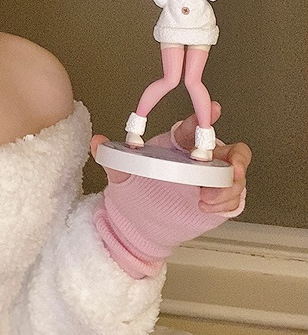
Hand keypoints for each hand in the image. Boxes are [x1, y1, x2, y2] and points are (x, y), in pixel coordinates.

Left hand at [91, 101, 250, 211]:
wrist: (140, 226)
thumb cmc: (136, 194)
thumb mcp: (122, 176)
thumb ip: (112, 159)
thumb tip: (98, 143)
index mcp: (180, 146)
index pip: (196, 128)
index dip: (206, 117)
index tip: (213, 109)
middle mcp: (202, 161)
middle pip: (231, 151)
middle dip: (236, 158)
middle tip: (232, 169)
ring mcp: (213, 181)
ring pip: (236, 175)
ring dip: (230, 185)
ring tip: (208, 198)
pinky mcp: (219, 201)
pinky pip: (234, 197)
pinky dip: (226, 201)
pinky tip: (208, 207)